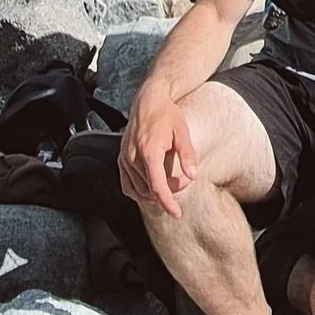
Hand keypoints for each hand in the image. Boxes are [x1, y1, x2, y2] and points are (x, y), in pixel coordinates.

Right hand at [119, 87, 197, 217]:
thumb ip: (187, 154)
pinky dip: (139, 192)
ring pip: (138, 191)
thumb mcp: (182, 131)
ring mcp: (125, 159)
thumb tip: (192, 176)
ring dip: (154, 194)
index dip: (167, 203)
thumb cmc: (167, 114)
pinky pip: (127, 185)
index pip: (157, 186)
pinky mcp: (121, 159)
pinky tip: (151, 188)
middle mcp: (133, 157)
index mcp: (149, 150)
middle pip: (149, 190)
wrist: (148, 100)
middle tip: (183, 182)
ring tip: (171, 184)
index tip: (177, 213)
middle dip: (168, 193)